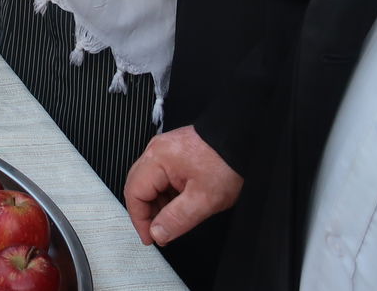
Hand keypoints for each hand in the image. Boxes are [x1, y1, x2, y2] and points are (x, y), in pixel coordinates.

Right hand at [124, 126, 242, 246]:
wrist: (242, 139)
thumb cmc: (225, 163)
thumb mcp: (204, 199)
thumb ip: (177, 219)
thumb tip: (157, 233)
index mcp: (157, 159)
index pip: (134, 194)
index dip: (139, 220)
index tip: (150, 238)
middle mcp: (156, 151)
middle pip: (137, 187)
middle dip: (146, 213)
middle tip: (160, 232)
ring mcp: (164, 149)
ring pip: (149, 182)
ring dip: (157, 203)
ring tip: (174, 219)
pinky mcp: (174, 152)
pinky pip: (160, 175)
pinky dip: (165, 192)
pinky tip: (180, 203)